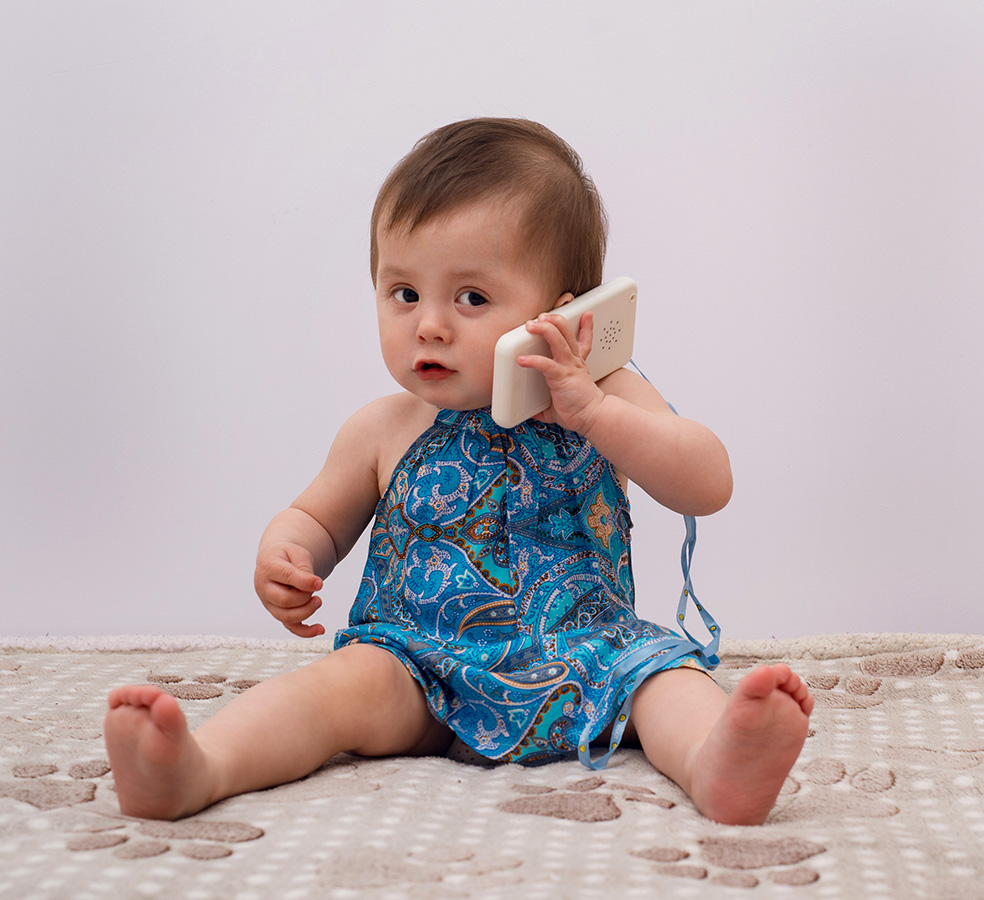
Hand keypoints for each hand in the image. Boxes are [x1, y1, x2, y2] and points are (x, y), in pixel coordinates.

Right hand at [254, 542, 325, 637]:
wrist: (276, 560)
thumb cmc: (287, 556)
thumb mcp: (297, 553)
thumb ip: (304, 567)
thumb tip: (315, 584)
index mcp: (268, 567)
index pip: (286, 576)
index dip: (305, 581)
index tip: (320, 583)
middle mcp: (264, 587)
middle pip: (284, 600)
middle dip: (305, 598)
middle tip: (317, 591)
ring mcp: (270, 603)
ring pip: (286, 617)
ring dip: (307, 611)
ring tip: (318, 601)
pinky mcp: (278, 613)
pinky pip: (290, 627)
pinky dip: (306, 631)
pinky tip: (320, 629)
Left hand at [519, 310, 604, 433]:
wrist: (594, 417)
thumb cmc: (581, 410)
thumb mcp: (561, 404)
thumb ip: (547, 406)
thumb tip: (535, 413)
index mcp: (576, 365)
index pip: (583, 341)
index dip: (585, 326)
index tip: (586, 315)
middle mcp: (574, 362)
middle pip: (567, 333)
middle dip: (555, 320)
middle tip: (542, 315)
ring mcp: (568, 367)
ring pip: (558, 340)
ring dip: (545, 329)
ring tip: (531, 325)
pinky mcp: (561, 376)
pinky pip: (546, 364)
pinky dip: (533, 360)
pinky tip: (521, 360)